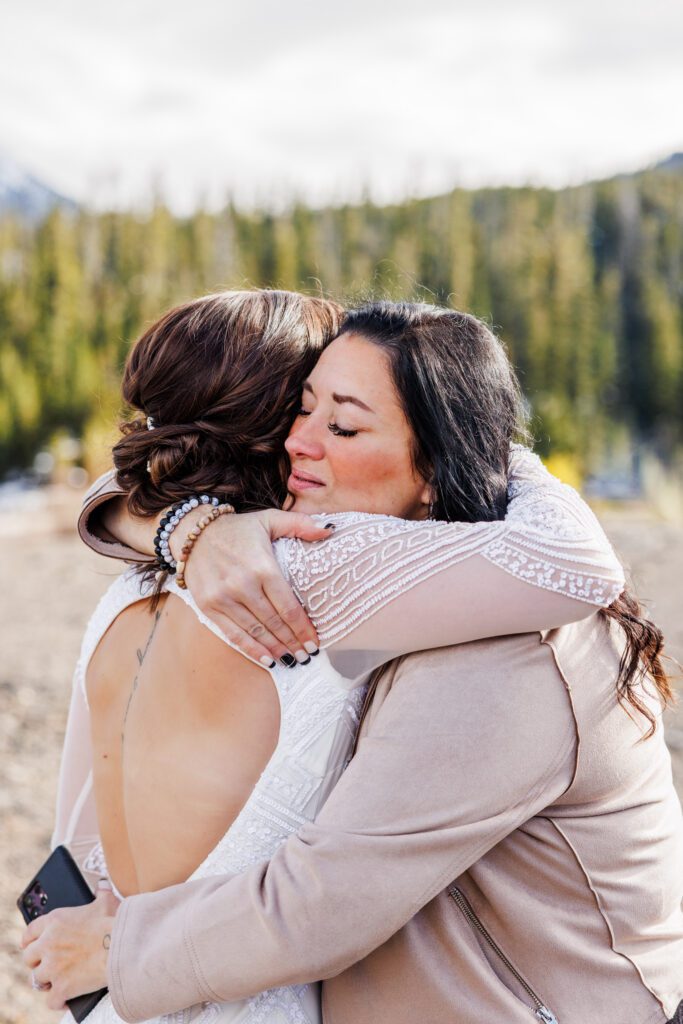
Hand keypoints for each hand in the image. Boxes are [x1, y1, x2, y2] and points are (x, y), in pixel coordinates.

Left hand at [21, 885, 118, 1010]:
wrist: (122, 946)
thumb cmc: (114, 922)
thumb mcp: (106, 902)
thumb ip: (101, 892)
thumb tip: (103, 884)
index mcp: (55, 921)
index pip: (30, 932)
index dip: (29, 940)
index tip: (30, 945)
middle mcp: (48, 944)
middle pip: (28, 957)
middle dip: (37, 962)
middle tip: (47, 964)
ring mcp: (53, 967)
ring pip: (37, 979)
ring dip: (46, 981)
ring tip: (56, 981)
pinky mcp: (61, 987)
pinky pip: (51, 1000)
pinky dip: (58, 1001)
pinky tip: (64, 999)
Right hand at [173, 508, 332, 664]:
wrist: (193, 532)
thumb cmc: (238, 528)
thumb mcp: (270, 519)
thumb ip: (301, 524)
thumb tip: (330, 529)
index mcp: (262, 566)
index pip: (288, 606)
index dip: (304, 628)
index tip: (315, 642)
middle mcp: (242, 584)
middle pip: (274, 623)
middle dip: (293, 642)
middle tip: (308, 655)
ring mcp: (223, 598)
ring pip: (255, 631)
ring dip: (276, 649)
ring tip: (292, 660)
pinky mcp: (208, 606)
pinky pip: (233, 634)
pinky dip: (251, 649)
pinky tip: (268, 659)